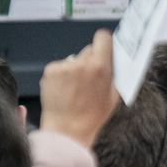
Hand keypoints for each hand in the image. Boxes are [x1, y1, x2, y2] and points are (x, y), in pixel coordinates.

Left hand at [40, 30, 120, 148]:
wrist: (67, 129)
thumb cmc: (92, 116)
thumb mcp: (114, 96)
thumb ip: (115, 74)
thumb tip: (116, 60)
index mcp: (101, 67)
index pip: (103, 37)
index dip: (105, 42)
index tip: (105, 47)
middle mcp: (81, 63)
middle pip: (89, 50)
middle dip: (91, 60)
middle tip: (91, 78)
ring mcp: (64, 66)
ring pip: (74, 59)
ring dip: (76, 69)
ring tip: (76, 89)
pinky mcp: (50, 71)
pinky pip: (61, 66)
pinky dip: (62, 75)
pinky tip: (65, 90)